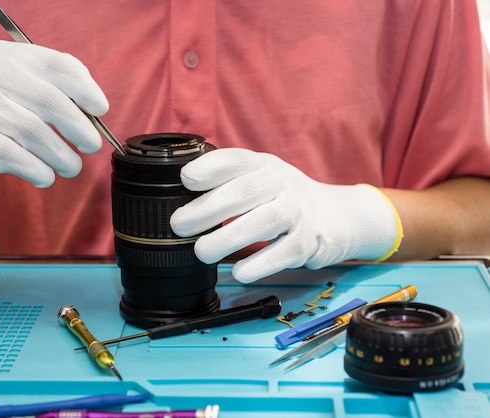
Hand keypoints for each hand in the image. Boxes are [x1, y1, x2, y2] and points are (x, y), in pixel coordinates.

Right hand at [0, 40, 108, 202]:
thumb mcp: (8, 83)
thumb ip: (46, 83)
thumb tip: (91, 104)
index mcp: (5, 55)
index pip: (57, 65)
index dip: (86, 88)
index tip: (101, 109)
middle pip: (50, 101)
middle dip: (79, 128)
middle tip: (91, 145)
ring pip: (34, 133)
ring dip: (61, 156)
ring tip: (71, 167)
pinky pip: (14, 156)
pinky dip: (37, 170)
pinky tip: (45, 176)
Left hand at [170, 148, 402, 282]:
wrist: (333, 216)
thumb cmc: (280, 198)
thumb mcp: (256, 179)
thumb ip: (224, 182)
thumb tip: (175, 196)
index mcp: (261, 165)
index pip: (235, 160)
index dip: (210, 167)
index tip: (186, 179)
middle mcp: (281, 183)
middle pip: (244, 191)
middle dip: (207, 209)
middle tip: (180, 225)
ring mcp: (297, 211)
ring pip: (263, 221)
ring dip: (228, 238)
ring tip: (202, 251)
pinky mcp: (308, 241)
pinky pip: (285, 252)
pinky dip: (261, 263)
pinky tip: (240, 271)